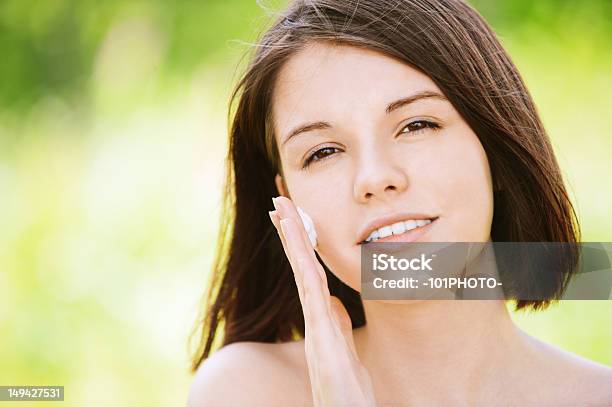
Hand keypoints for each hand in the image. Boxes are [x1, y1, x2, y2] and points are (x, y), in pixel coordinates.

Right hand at [269, 196, 376, 406]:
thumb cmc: (348, 394)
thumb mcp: (347, 353)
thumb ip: (338, 327)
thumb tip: (334, 304)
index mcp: (323, 321)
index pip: (311, 273)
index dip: (302, 244)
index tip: (294, 218)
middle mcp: (315, 321)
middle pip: (302, 267)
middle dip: (292, 233)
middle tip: (280, 202)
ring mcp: (317, 330)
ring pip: (304, 276)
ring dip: (294, 243)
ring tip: (283, 213)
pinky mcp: (322, 341)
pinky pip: (313, 299)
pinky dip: (306, 272)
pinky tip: (303, 251)